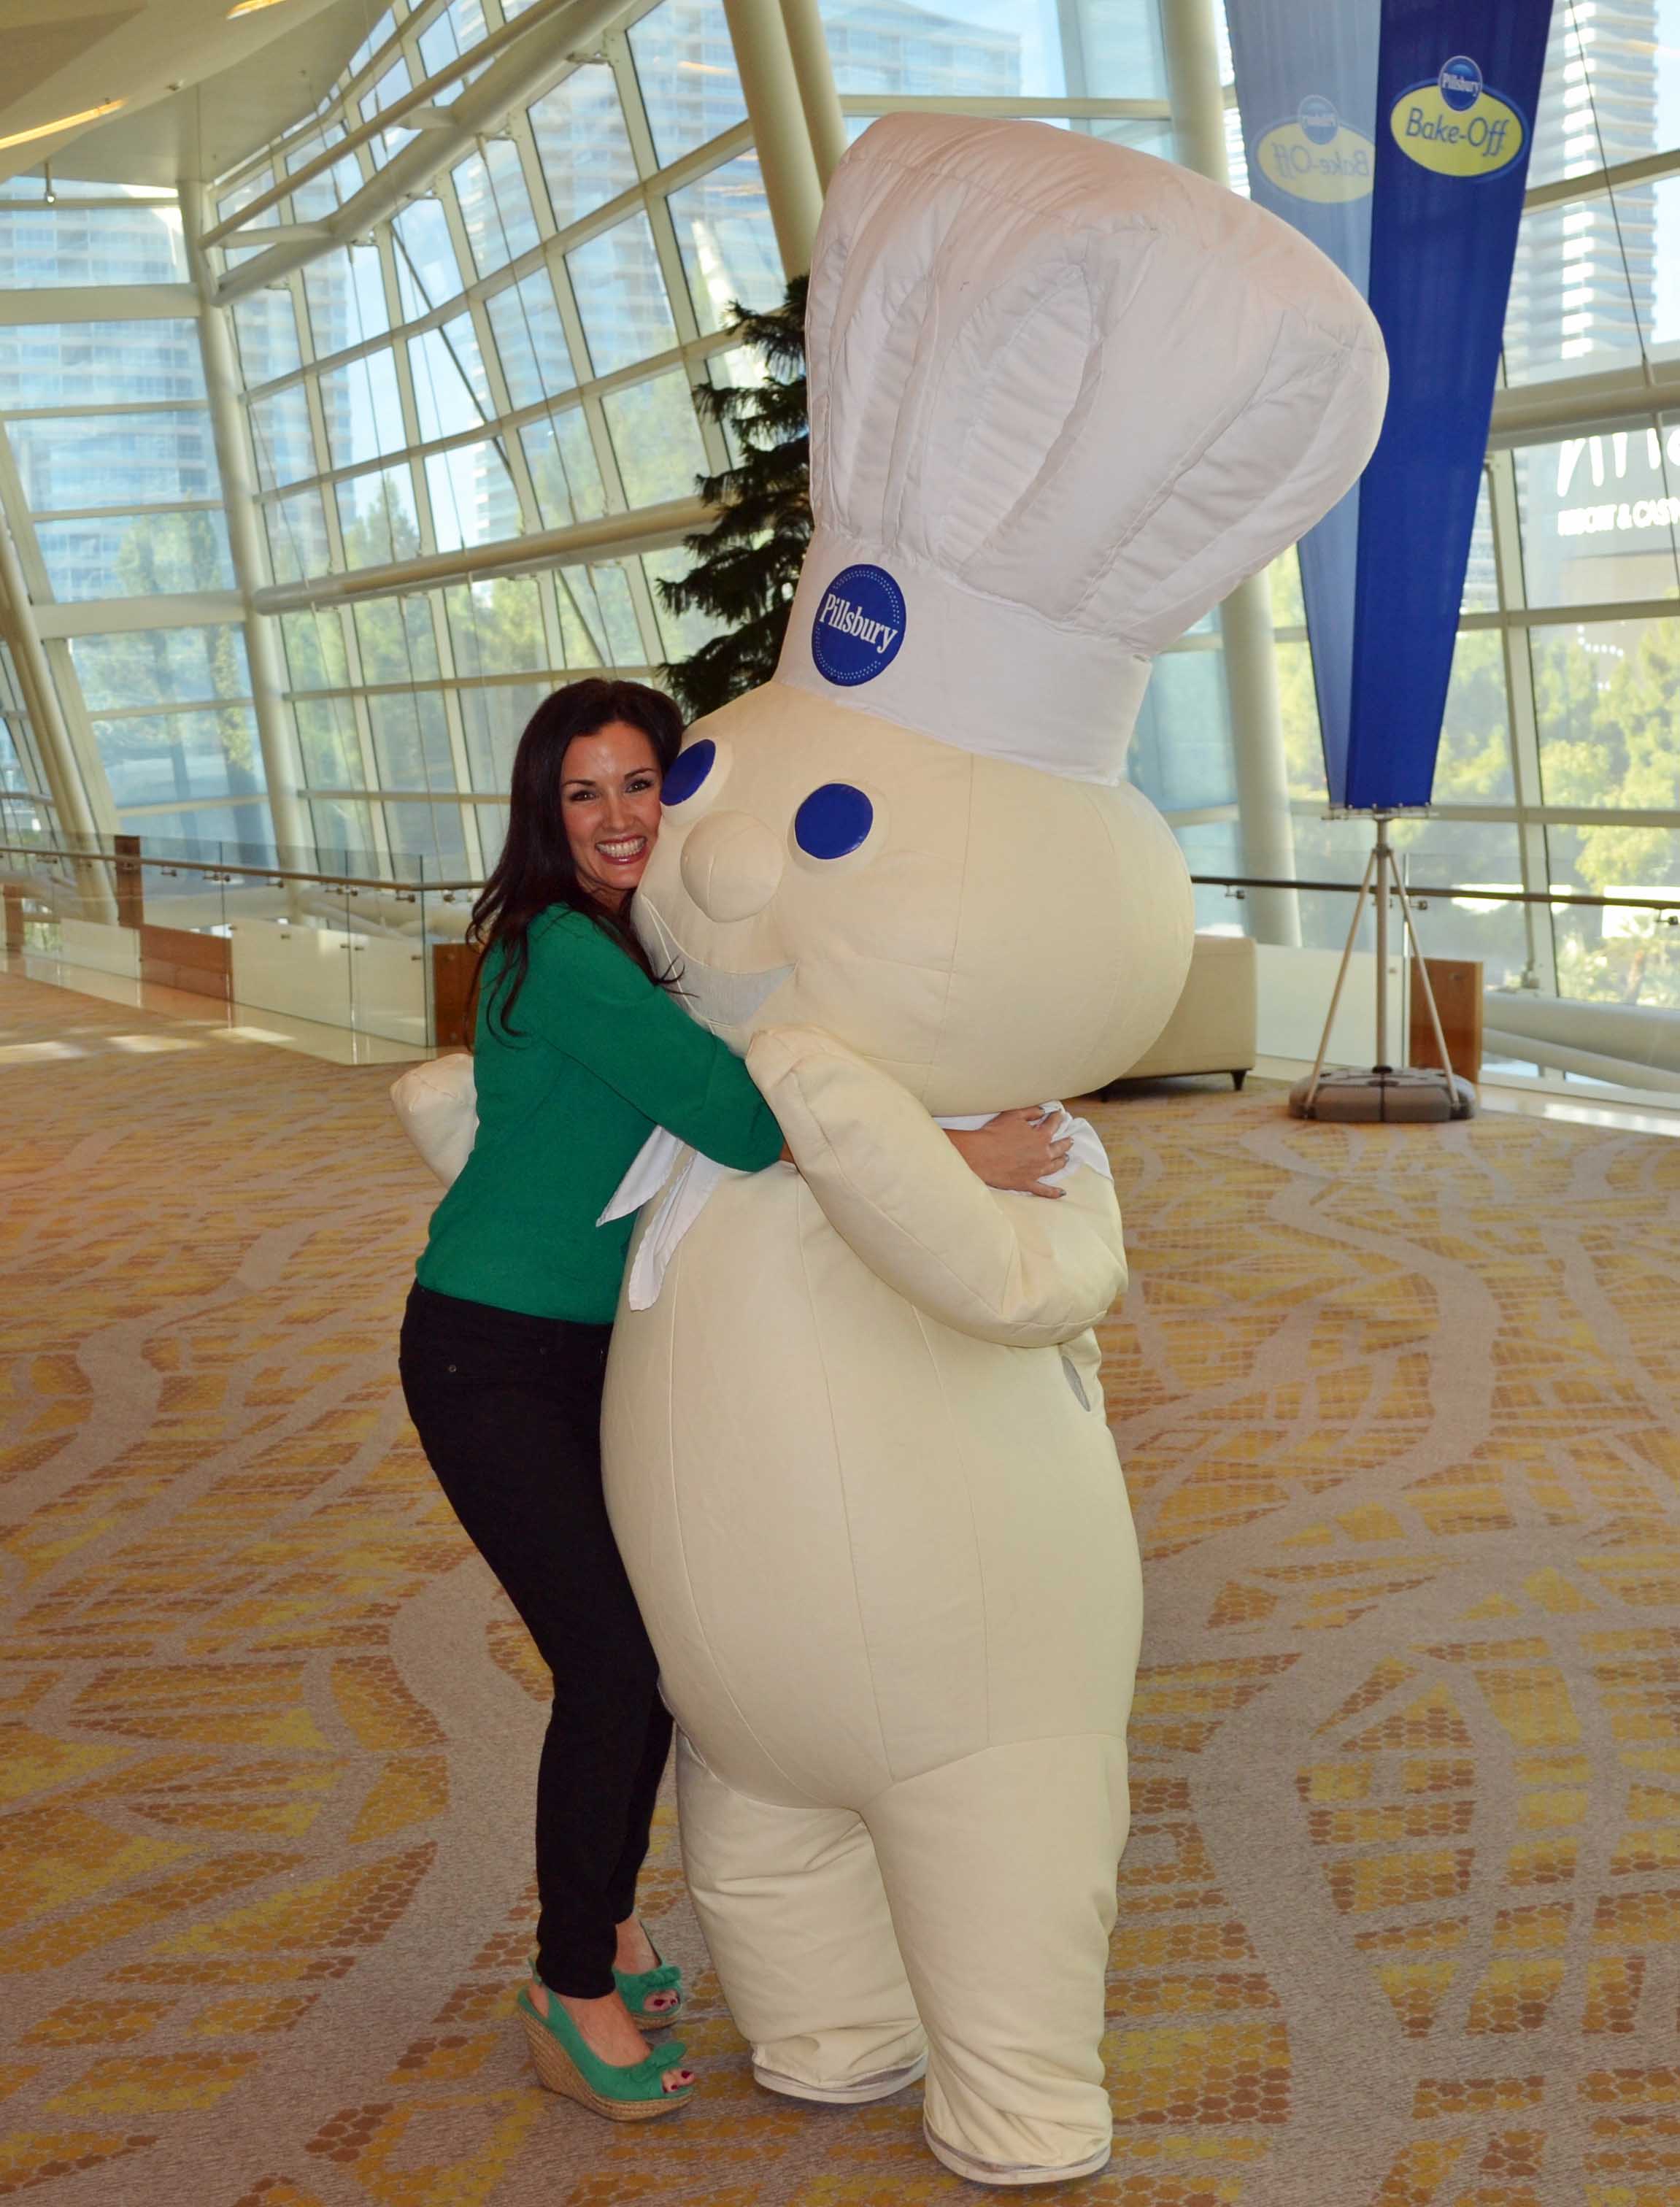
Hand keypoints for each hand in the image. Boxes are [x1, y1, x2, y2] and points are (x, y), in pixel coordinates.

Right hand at [945, 1108, 1070, 1198]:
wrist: (980, 1155)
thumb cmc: (995, 1133)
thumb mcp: (1013, 1115)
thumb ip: (1030, 1112)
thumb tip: (1042, 1111)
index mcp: (1041, 1137)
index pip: (1053, 1125)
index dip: (1057, 1118)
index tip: (1059, 1115)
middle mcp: (1043, 1155)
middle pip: (1059, 1148)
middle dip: (1065, 1142)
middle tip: (1070, 1139)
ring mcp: (1036, 1171)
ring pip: (1055, 1166)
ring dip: (1062, 1161)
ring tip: (1065, 1158)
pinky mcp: (1027, 1183)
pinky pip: (1044, 1190)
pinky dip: (1054, 1192)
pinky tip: (1062, 1192)